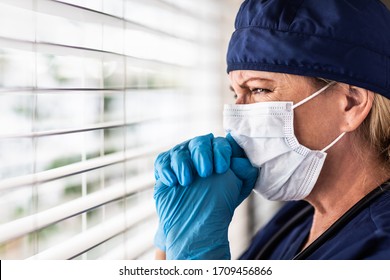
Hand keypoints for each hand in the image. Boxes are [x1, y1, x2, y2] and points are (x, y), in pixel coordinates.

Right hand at [153, 136, 257, 258]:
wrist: (195, 226)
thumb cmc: (218, 206)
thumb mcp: (238, 188)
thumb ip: (244, 170)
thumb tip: (240, 159)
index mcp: (218, 154)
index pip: (219, 143)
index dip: (221, 152)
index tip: (222, 168)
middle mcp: (199, 153)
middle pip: (199, 142)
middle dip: (202, 155)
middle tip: (205, 172)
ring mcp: (181, 160)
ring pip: (180, 151)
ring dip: (183, 164)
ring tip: (187, 181)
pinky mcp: (165, 169)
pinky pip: (162, 161)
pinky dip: (167, 169)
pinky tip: (173, 182)